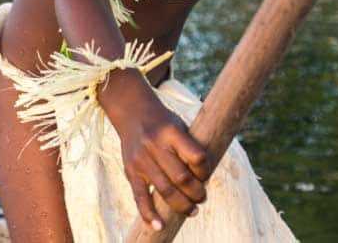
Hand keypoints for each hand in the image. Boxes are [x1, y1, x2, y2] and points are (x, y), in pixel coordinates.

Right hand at [101, 74, 208, 226]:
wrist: (132, 112)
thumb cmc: (164, 122)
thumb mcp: (180, 126)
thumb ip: (191, 148)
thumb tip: (204, 180)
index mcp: (171, 132)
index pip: (197, 157)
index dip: (205, 171)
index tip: (206, 174)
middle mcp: (154, 145)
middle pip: (181, 178)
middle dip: (197, 194)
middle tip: (202, 198)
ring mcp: (141, 160)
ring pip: (165, 191)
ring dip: (182, 205)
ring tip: (192, 210)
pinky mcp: (130, 171)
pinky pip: (140, 197)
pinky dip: (149, 214)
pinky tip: (159, 225)